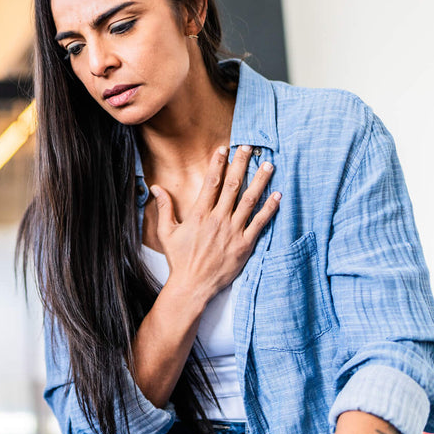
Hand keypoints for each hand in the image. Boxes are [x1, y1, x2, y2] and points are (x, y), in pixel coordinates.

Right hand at [150, 144, 278, 304]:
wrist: (192, 285)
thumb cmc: (179, 259)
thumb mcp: (166, 232)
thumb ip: (164, 208)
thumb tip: (156, 188)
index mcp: (199, 215)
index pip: (211, 183)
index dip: (218, 164)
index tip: (223, 149)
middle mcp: (218, 220)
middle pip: (233, 186)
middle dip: (242, 164)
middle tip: (250, 147)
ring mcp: (233, 232)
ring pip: (250, 200)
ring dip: (260, 181)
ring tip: (269, 165)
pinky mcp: (245, 245)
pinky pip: (260, 223)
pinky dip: (270, 208)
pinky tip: (277, 195)